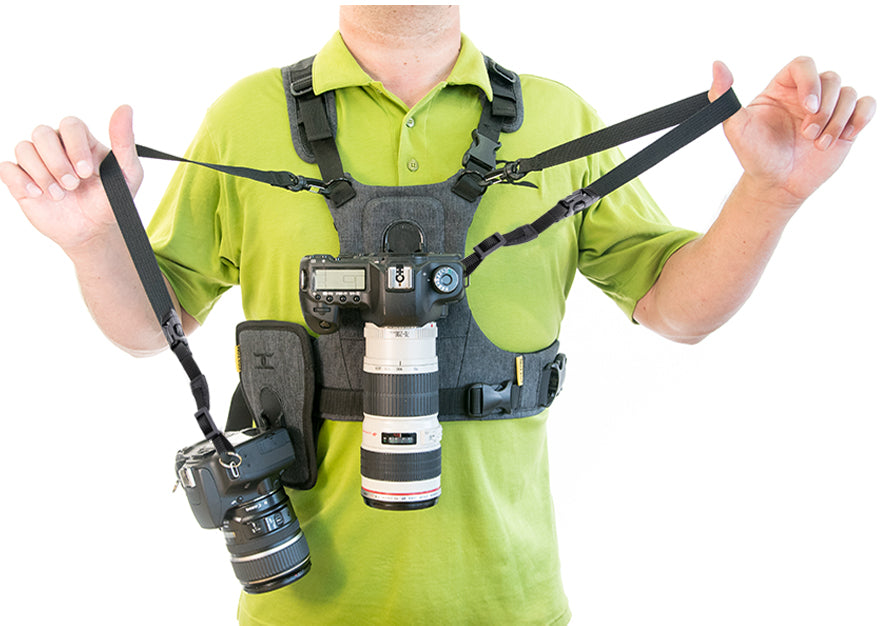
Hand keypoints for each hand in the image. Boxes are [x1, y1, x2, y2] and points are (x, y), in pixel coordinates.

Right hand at [0, 105, 142, 254]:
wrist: (93, 232)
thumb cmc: (111, 201)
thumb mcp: (128, 174)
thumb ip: (125, 142)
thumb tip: (125, 108)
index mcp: (81, 142)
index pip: (70, 125)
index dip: (75, 146)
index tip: (86, 172)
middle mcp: (56, 147)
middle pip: (43, 133)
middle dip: (57, 161)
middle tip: (72, 185)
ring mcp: (37, 163)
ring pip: (24, 148)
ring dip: (42, 173)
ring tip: (59, 195)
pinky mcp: (21, 180)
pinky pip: (8, 168)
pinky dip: (21, 180)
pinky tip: (38, 194)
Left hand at [709, 57, 876, 206]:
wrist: (776, 185)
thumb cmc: (755, 156)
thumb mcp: (735, 127)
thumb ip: (723, 97)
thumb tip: (717, 65)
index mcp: (782, 88)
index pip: (804, 65)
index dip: (810, 81)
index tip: (807, 107)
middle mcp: (806, 94)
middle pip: (831, 78)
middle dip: (824, 108)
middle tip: (807, 135)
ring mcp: (828, 108)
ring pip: (848, 93)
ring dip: (838, 120)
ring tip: (819, 144)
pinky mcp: (845, 123)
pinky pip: (866, 105)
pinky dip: (860, 118)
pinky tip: (845, 136)